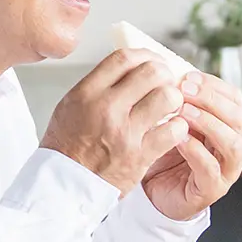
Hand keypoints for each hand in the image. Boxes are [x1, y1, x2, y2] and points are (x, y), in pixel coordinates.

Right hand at [40, 49, 188, 194]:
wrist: (62, 186)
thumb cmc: (67, 146)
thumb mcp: (72, 105)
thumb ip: (99, 85)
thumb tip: (130, 66)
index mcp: (87, 93)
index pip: (124, 58)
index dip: (145, 55)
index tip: (152, 61)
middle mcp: (106, 109)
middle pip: (151, 72)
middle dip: (165, 74)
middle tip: (167, 82)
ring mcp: (124, 132)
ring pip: (168, 97)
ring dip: (175, 99)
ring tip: (170, 106)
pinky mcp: (140, 156)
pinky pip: (174, 130)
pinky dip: (178, 127)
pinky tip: (172, 129)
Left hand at [141, 71, 241, 220]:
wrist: (155, 193)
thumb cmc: (166, 154)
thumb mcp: (173, 121)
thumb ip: (178, 101)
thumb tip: (170, 71)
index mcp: (227, 125)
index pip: (234, 98)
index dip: (214, 85)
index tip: (189, 76)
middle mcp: (233, 145)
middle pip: (237, 117)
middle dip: (212, 100)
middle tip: (186, 90)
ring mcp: (226, 168)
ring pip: (231, 142)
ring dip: (208, 123)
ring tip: (183, 112)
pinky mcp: (213, 188)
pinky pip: (210, 168)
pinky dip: (196, 151)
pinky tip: (179, 138)